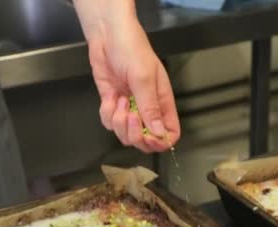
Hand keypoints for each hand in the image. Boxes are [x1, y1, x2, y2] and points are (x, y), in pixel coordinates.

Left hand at [73, 0, 179, 152]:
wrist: (107, 35)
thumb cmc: (132, 48)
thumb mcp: (143, 77)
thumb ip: (150, 107)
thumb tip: (158, 133)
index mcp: (162, 102)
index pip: (170, 133)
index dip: (160, 141)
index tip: (148, 136)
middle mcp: (147, 108)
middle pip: (145, 140)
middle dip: (134, 133)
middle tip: (129, 114)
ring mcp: (129, 108)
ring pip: (125, 135)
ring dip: (119, 122)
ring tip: (120, 100)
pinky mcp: (112, 104)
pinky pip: (109, 123)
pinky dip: (107, 114)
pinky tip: (110, 97)